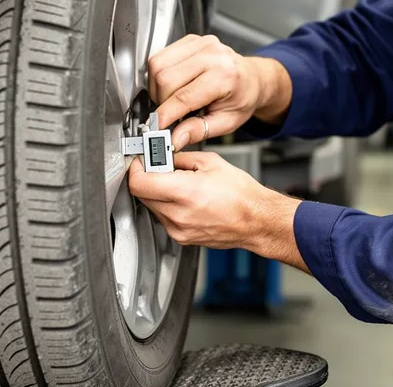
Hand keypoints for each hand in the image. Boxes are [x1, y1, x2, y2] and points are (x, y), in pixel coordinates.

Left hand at [127, 152, 306, 270]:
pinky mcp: (181, 238)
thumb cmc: (242, 195)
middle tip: (159, 168)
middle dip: (147, 178)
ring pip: (151, 207)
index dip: (136, 168)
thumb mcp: (210, 163)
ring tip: (177, 184)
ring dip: (157, 193)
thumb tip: (162, 155)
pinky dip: (167, 206)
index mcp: (185, 193)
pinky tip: (184, 199)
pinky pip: (163, 218)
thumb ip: (180, 158)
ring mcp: (178, 230)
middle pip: (142, 194)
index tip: (140, 160)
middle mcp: (178, 215)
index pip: (139, 183)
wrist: (256, 221)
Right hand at [147, 34, 289, 150]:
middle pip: (165, 79)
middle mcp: (213, 55)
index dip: (164, 115)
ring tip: (172, 98)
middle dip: (160, 101)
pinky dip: (159, 73)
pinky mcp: (191, 39)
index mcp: (225, 76)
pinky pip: (161, 55)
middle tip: (170, 113)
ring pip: (158, 65)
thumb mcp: (226, 122)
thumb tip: (175, 139)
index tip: (156, 128)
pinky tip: (173, 83)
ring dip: (157, 87)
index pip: (183, 97)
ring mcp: (201, 44)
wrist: (252, 79)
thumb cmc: (242, 98)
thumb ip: (198, 131)